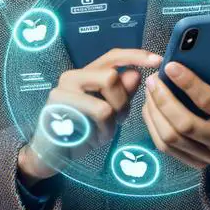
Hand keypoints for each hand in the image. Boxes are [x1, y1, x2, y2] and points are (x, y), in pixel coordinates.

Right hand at [18, 48, 160, 184]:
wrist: (51, 154)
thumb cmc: (81, 131)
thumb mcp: (108, 112)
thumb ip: (122, 93)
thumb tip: (136, 73)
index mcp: (85, 73)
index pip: (113, 56)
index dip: (136, 56)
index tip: (157, 61)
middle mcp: (72, 76)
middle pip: (112, 76)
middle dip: (123, 102)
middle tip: (118, 120)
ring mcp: (62, 91)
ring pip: (105, 100)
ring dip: (112, 121)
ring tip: (102, 131)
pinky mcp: (58, 108)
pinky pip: (96, 116)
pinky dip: (103, 130)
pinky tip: (93, 137)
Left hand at [141, 47, 209, 169]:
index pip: (208, 101)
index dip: (188, 83)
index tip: (170, 66)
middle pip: (184, 123)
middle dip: (163, 99)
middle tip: (153, 79)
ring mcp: (206, 156)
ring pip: (170, 137)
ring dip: (154, 112)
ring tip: (149, 91)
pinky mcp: (192, 162)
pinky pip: (164, 147)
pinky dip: (153, 126)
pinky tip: (149, 108)